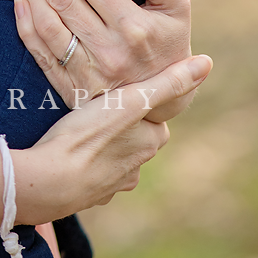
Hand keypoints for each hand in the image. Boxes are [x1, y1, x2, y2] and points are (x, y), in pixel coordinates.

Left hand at [10, 0, 195, 120]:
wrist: (165, 100)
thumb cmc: (169, 41)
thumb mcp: (177, 5)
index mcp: (133, 27)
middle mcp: (108, 51)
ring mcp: (87, 73)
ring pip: (46, 23)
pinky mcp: (72, 89)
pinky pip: (41, 54)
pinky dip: (25, 26)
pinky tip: (20, 1)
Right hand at [15, 54, 211, 222]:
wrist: (51, 180)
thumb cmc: (90, 135)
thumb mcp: (130, 101)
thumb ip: (167, 83)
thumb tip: (206, 63)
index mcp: (150, 142)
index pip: (152, 115)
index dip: (136, 100)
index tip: (116, 90)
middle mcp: (136, 168)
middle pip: (133, 136)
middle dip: (119, 122)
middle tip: (95, 104)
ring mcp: (112, 184)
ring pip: (112, 155)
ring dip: (101, 143)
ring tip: (80, 125)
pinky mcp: (88, 194)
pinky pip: (90, 171)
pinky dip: (84, 161)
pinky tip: (67, 149)